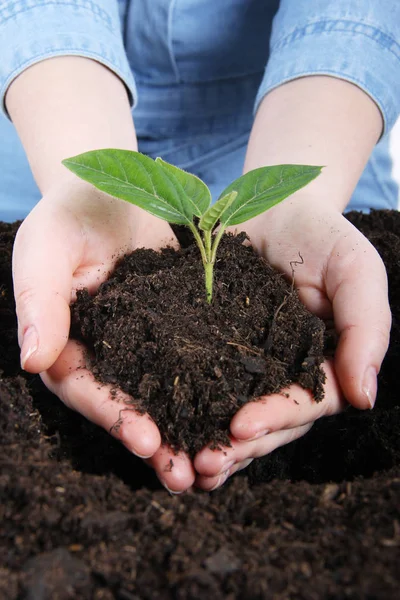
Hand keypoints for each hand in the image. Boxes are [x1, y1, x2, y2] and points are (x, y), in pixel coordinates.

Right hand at [13, 177, 196, 481]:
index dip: (113, 416)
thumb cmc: (69, 213)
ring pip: (165, 393)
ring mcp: (146, 343)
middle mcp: (107, 353)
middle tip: (186, 476)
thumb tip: (30, 360)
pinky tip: (238, 413)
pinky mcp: (182, 326)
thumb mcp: (47, 248)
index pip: (85, 389)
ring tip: (215, 465)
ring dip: (187, 430)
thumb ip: (39, 300)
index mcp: (69, 344)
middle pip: (128, 405)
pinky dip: (214, 389)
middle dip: (155, 442)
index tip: (145, 440)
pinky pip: (198, 361)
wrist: (115, 185)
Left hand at [193, 197, 389, 490]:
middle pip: (267, 424)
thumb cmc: (322, 235)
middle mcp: (285, 375)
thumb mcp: (355, 270)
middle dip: (237, 447)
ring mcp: (249, 367)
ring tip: (181, 465)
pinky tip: (164, 434)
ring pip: (233, 416)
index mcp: (322, 365)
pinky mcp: (214, 352)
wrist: (273, 206)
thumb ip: (366, 327)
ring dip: (211, 445)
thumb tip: (365, 398)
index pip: (306, 404)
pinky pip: (202, 387)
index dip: (276, 418)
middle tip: (202, 466)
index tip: (241, 426)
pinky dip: (187, 414)